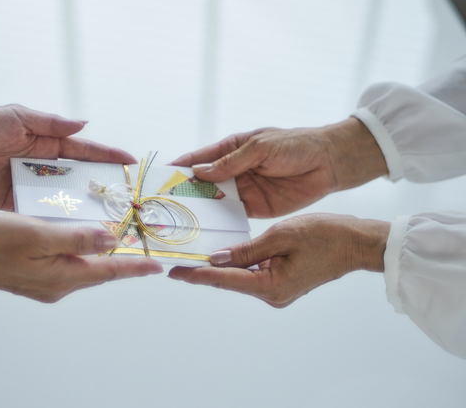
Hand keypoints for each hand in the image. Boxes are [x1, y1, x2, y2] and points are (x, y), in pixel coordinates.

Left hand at [0, 105, 135, 209]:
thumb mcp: (16, 117)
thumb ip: (49, 122)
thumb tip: (83, 123)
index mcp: (47, 143)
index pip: (85, 150)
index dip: (107, 155)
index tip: (130, 161)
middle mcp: (45, 165)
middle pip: (80, 177)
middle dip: (103, 185)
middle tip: (127, 196)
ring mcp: (32, 185)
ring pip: (64, 197)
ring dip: (82, 206)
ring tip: (108, 217)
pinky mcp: (17, 203)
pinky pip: (40, 212)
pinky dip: (55, 219)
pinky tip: (73, 229)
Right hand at [0, 213, 162, 302]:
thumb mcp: (40, 234)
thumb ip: (78, 238)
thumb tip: (111, 240)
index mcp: (64, 276)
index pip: (110, 271)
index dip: (135, 267)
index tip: (157, 267)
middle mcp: (59, 285)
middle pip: (100, 272)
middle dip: (123, 261)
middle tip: (142, 249)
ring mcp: (47, 284)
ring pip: (85, 269)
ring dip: (102, 257)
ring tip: (118, 242)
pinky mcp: (37, 278)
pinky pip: (69, 267)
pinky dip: (82, 255)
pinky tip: (82, 241)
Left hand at [168, 213, 388, 306]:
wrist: (355, 243)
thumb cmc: (325, 236)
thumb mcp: (280, 236)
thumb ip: (246, 250)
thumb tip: (217, 258)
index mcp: (271, 286)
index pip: (225, 279)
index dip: (197, 275)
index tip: (175, 272)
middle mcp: (272, 294)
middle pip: (230, 280)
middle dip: (204, 271)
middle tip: (176, 262)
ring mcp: (278, 291)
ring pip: (240, 277)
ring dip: (220, 267)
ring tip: (192, 257)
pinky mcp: (282, 283)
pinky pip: (253, 274)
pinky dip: (237, 264)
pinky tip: (222, 255)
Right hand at [171, 118, 387, 217]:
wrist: (329, 163)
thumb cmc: (296, 145)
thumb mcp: (261, 148)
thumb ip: (231, 162)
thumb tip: (200, 172)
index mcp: (231, 149)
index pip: (198, 158)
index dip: (179, 167)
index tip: (160, 178)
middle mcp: (232, 170)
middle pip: (202, 183)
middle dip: (185, 193)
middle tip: (164, 205)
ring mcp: (243, 190)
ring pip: (214, 201)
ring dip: (200, 210)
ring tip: (180, 222)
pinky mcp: (255, 208)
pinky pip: (232, 216)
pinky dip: (220, 223)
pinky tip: (207, 231)